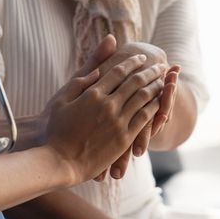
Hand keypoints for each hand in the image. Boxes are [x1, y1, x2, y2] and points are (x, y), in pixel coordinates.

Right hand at [43, 47, 167, 183]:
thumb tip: (98, 70)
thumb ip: (81, 80)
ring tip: (165, 79)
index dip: (132, 62)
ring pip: (144, 97)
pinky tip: (161, 101)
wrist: (59, 161)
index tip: (141, 57)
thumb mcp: (62, 98)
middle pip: (135, 82)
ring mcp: (118, 122)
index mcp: (92, 93)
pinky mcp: (124, 138)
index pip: (118, 71)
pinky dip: (155, 106)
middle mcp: (108, 105)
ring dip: (156, 85)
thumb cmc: (55, 129)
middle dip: (150, 71)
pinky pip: (145, 118)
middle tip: (160, 64)